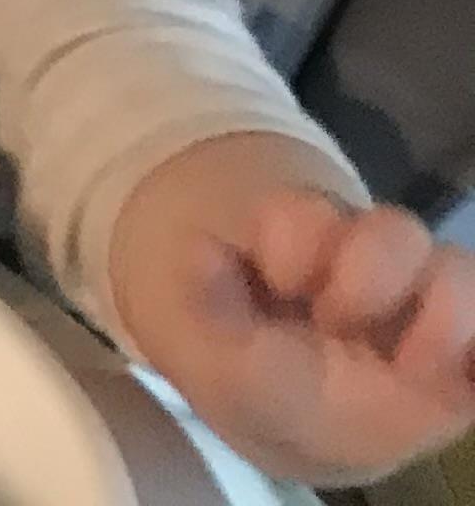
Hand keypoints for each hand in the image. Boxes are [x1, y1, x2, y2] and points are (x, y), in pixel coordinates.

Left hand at [111, 133, 474, 484]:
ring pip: (454, 267)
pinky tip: (459, 378)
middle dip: (365, 276)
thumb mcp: (216, 355)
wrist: (304, 432)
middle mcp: (369, 261)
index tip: (281, 286)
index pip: (306, 214)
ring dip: (439, 313)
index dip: (295, 244)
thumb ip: (204, 304)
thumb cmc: (259, 379)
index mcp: (302, 248)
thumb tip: (198, 249)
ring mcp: (424, 303)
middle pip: (393, 229)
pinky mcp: (464, 351)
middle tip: (336, 327)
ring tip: (408, 367)